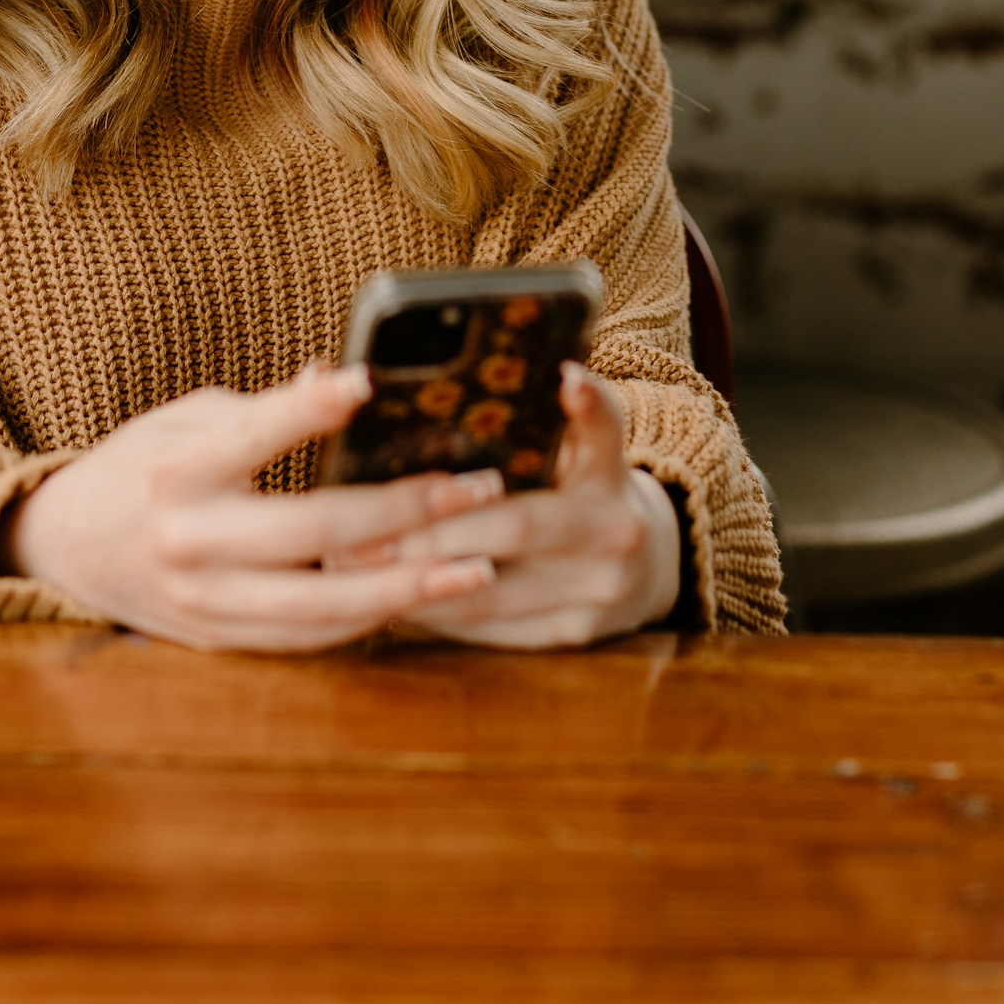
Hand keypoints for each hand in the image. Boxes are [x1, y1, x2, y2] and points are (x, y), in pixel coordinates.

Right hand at [0, 362, 502, 651]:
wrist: (66, 547)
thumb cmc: (141, 466)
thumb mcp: (187, 419)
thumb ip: (265, 409)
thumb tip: (338, 378)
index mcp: (180, 469)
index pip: (255, 435)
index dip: (311, 410)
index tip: (369, 385)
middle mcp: (192, 540)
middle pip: (315, 532)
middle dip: (407, 511)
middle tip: (479, 488)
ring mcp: (206, 600)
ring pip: (323, 605)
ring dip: (409, 588)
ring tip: (480, 567)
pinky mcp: (220, 640)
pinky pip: (307, 640)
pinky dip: (367, 621)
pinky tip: (421, 598)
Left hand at [335, 366, 682, 649]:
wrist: (647, 565)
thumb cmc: (585, 489)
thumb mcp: (581, 444)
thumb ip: (558, 410)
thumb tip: (549, 368)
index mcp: (612, 472)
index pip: (601, 432)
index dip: (585, 405)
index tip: (564, 377)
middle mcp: (617, 532)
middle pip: (516, 527)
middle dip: (433, 531)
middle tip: (362, 528)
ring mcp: (598, 591)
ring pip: (494, 591)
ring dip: (421, 581)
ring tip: (357, 565)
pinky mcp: (574, 635)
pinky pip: (493, 630)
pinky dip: (439, 615)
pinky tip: (392, 599)